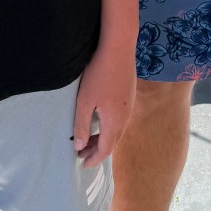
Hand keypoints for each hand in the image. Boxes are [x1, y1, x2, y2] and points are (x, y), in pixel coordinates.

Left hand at [72, 44, 136, 168]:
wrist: (119, 47)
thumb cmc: (99, 74)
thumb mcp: (85, 101)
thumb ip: (82, 125)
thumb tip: (80, 146)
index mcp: (115, 121)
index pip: (106, 149)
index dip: (94, 159)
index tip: (82, 163)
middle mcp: (126, 116)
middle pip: (113, 141)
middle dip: (97, 150)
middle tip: (81, 153)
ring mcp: (129, 105)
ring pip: (117, 130)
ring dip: (103, 137)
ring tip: (88, 138)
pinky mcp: (129, 94)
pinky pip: (120, 119)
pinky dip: (109, 126)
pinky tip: (100, 119)